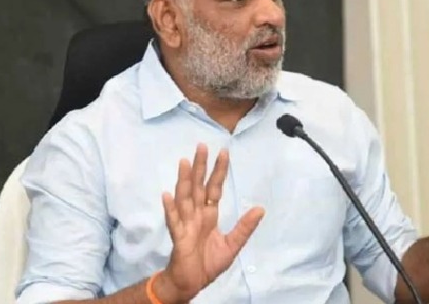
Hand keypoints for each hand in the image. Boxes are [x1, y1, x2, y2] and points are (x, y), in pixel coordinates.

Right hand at [154, 144, 264, 302]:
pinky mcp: (178, 236)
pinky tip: (167, 195)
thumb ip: (244, 227)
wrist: (193, 283)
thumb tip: (261, 209)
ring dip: (184, 180)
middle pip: (197, 185)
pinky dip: (170, 208)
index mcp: (209, 213)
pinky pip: (173, 220)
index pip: (214, 187)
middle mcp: (196, 214)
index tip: (224, 152)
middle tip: (202, 146)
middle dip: (199, 166)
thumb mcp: (232, 245)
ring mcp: (185, 223)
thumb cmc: (209, 262)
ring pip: (184, 197)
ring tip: (184, 162)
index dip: (218, 171)